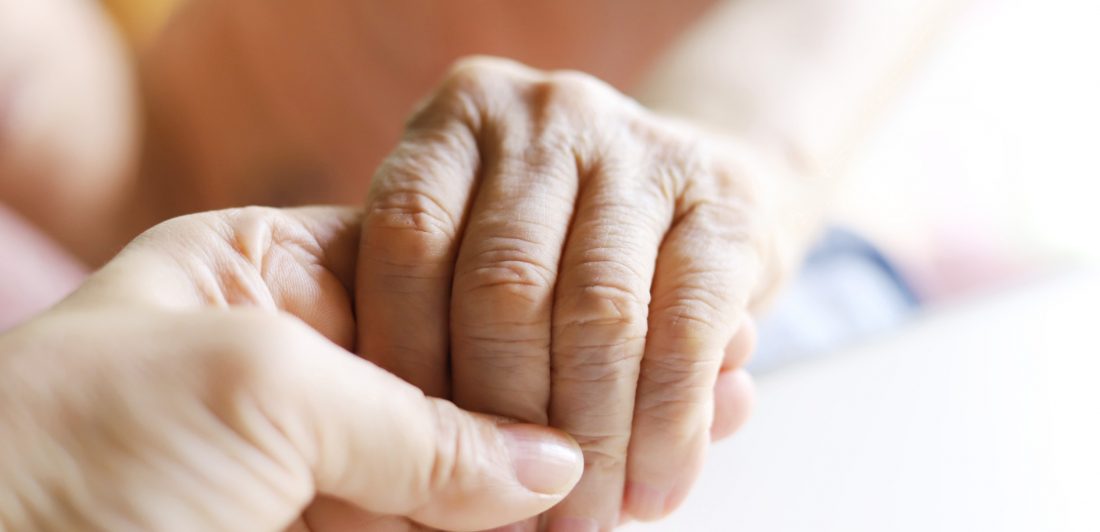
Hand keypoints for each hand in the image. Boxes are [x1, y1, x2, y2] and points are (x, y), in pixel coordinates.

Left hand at [0, 207, 582, 530]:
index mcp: (269, 276)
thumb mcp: (259, 389)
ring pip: (444, 473)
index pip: (428, 273)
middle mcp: (295, 364)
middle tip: (601, 459)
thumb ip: (418, 422)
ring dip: (513, 498)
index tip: (580, 368)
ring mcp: (306, 463)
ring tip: (596, 510)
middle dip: (520, 421)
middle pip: (447, 381)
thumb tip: (554, 466)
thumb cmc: (76, 447)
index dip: (505, 319)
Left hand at [358, 57, 773, 528]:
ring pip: (599, 316)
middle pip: (504, 287)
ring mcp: (641, 146)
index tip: (415, 464)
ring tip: (586, 521)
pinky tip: (655, 488)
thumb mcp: (473, 254)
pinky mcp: (728, 200)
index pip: (407, 248)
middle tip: (509, 520)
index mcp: (456, 123)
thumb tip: (434, 463)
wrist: (691, 190)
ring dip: (593, 443)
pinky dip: (668, 425)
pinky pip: (688, 329)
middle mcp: (546, 118)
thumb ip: (441, 328)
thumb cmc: (556, 243)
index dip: (408, 371)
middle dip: (504, 425)